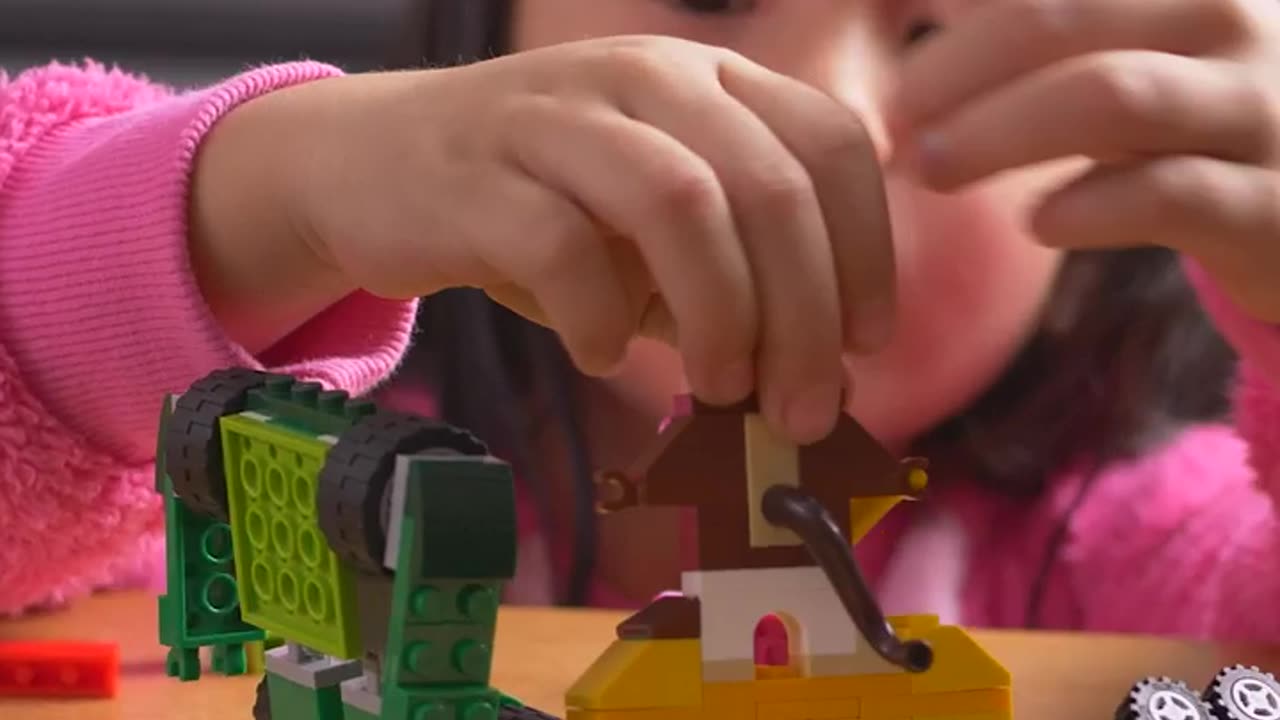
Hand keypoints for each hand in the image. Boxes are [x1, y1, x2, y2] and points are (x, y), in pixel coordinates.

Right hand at [292, 36, 894, 442]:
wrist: (377, 166)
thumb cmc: (541, 207)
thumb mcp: (653, 229)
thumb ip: (734, 278)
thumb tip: (817, 376)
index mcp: (706, 78)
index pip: (830, 144)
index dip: (867, 250)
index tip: (867, 344)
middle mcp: (642, 76)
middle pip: (768, 183)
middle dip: (804, 313)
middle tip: (799, 407)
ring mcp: (556, 115)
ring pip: (679, 201)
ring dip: (721, 313)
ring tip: (716, 385)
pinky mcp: (477, 173)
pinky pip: (563, 246)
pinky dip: (600, 318)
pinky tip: (604, 352)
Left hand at [890, 0, 1279, 322]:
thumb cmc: (1187, 124)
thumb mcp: (1124, 53)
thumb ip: (1042, 26)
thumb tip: (928, 3)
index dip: (964, 11)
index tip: (898, 49)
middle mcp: (1232, 18)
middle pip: (1062, 14)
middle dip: (957, 65)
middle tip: (893, 115)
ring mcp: (1262, 107)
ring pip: (1115, 94)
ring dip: (1000, 131)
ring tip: (929, 166)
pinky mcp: (1270, 206)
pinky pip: (1169, 193)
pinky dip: (1086, 206)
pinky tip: (1036, 221)